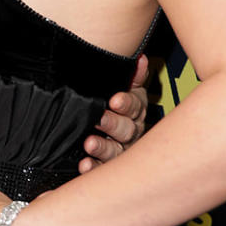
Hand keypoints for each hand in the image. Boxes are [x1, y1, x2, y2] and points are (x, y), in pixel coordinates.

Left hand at [78, 53, 148, 173]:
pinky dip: (93, 166)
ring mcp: (120, 150)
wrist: (99, 125)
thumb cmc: (115, 104)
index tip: (115, 100)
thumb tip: (141, 58)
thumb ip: (132, 75)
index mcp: (135, 110)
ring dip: (102, 147)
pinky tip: (84, 164)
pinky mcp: (107, 165)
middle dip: (113, 124)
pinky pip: (101, 168)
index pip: (135, 106)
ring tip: (89, 143)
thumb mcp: (124, 86)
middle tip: (99, 119)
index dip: (127, 103)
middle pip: (127, 129)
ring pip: (115, 151)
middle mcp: (130, 131)